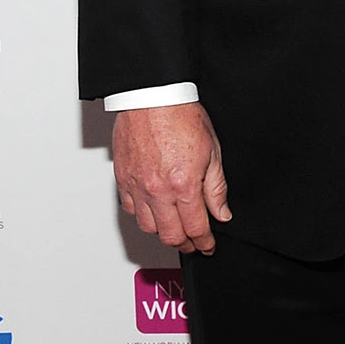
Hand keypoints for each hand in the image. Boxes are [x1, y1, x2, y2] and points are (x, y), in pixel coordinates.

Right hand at [112, 102, 231, 253]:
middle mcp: (157, 191)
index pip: (196, 228)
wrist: (153, 97)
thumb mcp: (213, 151)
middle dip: (186, 244)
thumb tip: (222, 213)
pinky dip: (143, 215)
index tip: (208, 246)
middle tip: (195, 243)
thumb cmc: (182, 116)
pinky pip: (130, 210)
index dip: (205, 242)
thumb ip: (216, 187)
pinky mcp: (123, 179)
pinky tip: (153, 210)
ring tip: (175, 228)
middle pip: (171, 235)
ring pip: (148, 227)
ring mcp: (137, 187)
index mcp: (183, 185)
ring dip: (164, 232)